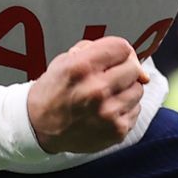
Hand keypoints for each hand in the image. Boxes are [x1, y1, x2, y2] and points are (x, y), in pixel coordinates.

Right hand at [28, 35, 146, 153]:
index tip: (116, 57)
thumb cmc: (54, 92)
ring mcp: (108, 112)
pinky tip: (108, 110)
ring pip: (138, 89)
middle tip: (111, 76)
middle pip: (133, 68)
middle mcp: (96, 90)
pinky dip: (125, 108)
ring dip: (126, 89)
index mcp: (81, 68)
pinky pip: (136, 109)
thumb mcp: (64, 61)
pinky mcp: (116, 130)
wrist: (39, 128)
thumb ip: (94, 49)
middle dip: (124, 69)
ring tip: (108, 95)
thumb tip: (129, 54)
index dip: (120, 50)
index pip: (122, 47)